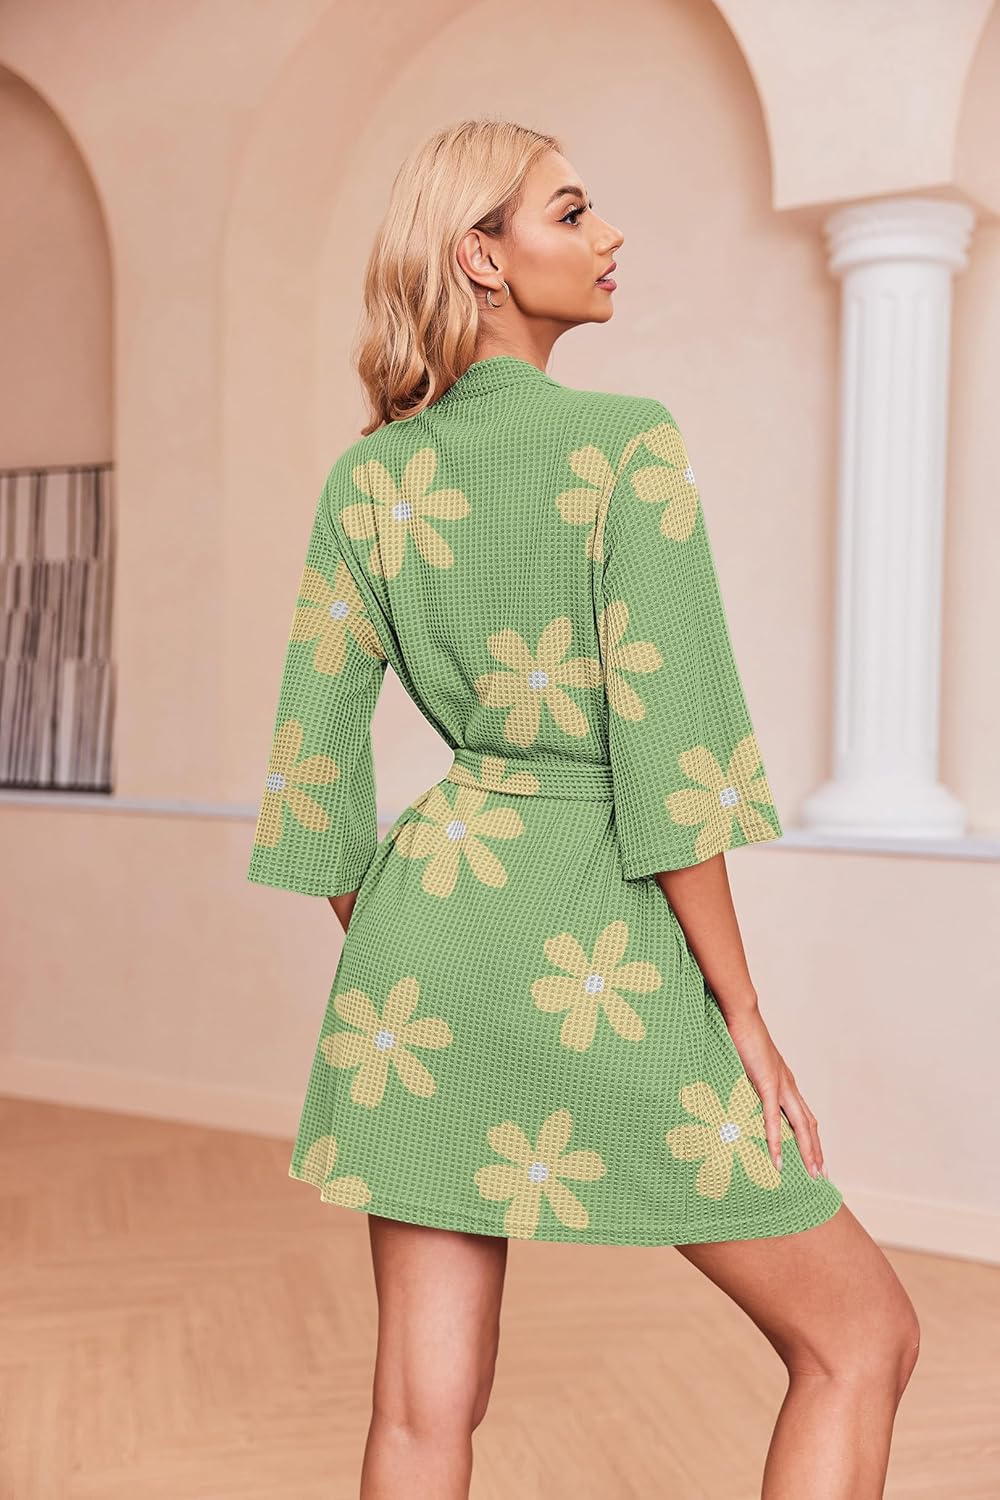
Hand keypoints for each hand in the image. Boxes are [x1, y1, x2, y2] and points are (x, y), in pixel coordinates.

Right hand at [722, 1005, 827, 1180]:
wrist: (741, 1016)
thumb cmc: (741, 1037)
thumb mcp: (747, 1066)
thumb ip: (749, 1083)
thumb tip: (741, 1097)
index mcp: (785, 1082)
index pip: (805, 1116)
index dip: (812, 1138)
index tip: (816, 1158)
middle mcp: (789, 1085)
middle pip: (809, 1125)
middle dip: (816, 1151)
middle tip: (821, 1175)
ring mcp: (781, 1085)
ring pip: (800, 1125)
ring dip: (807, 1151)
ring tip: (811, 1173)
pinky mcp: (768, 1083)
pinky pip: (773, 1118)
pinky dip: (776, 1140)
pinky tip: (778, 1158)